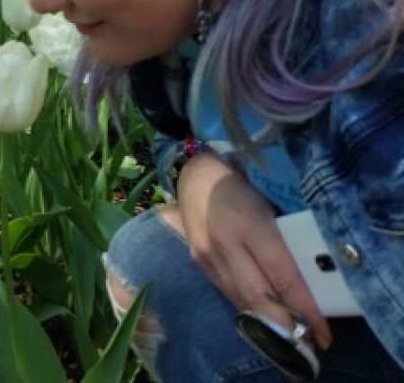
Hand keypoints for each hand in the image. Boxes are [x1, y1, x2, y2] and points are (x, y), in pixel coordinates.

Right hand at [175, 152, 331, 349]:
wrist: (194, 175)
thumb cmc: (242, 184)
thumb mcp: (270, 204)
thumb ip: (287, 238)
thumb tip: (316, 275)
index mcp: (249, 223)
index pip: (283, 275)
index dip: (305, 307)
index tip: (324, 330)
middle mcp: (225, 243)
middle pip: (259, 296)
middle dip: (286, 325)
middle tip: (310, 341)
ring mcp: (207, 255)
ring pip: (241, 300)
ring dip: (268, 323)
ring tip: (292, 335)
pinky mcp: (199, 262)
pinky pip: (228, 293)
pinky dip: (250, 308)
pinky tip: (266, 317)